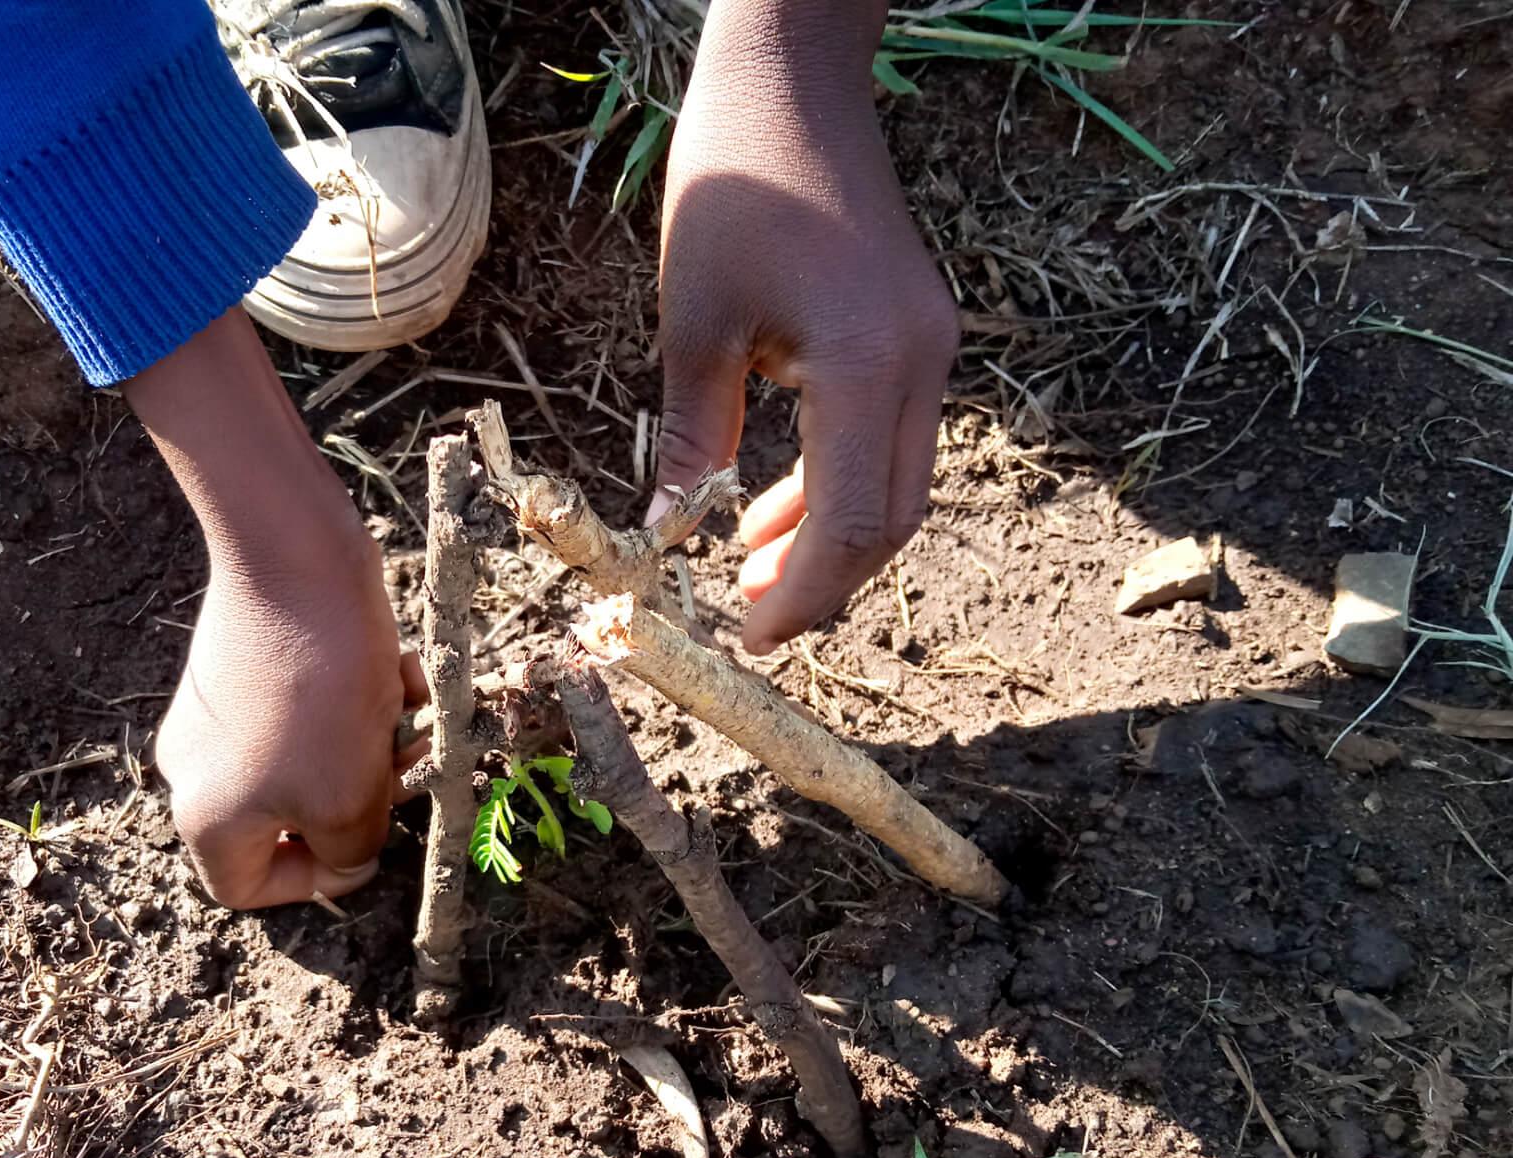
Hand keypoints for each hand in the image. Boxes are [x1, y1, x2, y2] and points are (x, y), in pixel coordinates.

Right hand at [154, 540, 425, 908]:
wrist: (293, 557)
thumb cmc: (319, 689)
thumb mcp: (348, 797)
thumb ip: (348, 851)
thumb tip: (349, 862)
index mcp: (206, 814)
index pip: (245, 886)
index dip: (312, 883)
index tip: (368, 847)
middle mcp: (197, 767)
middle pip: (289, 818)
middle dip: (364, 796)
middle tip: (411, 766)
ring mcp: (221, 712)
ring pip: (314, 757)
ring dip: (373, 743)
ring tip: (413, 710)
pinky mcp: (248, 665)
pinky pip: (311, 708)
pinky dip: (359, 699)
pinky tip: (402, 670)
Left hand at [651, 0, 958, 654]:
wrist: (793, 80)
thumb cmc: (736, 180)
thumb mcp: (694, 320)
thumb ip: (689, 437)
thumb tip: (665, 536)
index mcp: (869, 362)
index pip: (854, 520)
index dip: (803, 593)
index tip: (748, 638)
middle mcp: (921, 363)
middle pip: (892, 517)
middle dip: (820, 581)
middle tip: (744, 618)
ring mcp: (930, 348)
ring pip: (898, 485)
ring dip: (827, 537)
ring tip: (747, 569)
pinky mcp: (916, 334)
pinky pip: (890, 439)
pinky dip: (837, 484)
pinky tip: (769, 503)